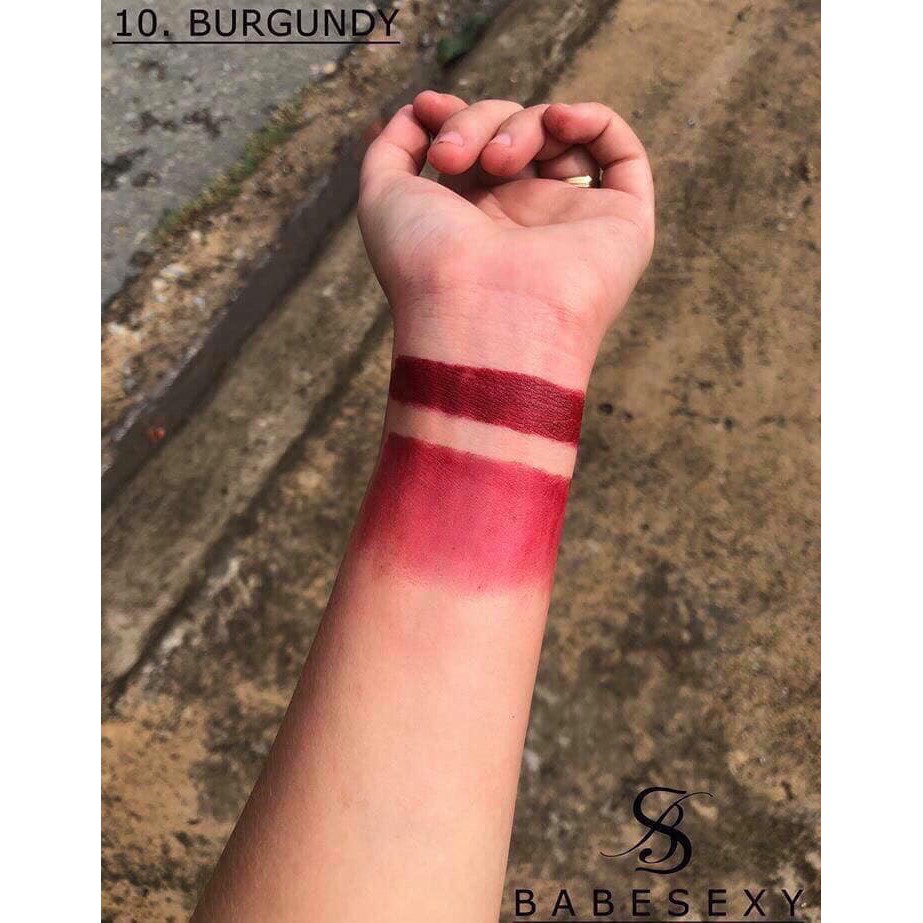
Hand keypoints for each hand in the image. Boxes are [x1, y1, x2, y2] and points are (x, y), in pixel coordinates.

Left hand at [358, 92, 654, 380]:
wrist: (481, 318)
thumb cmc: (426, 267)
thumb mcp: (383, 197)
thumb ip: (391, 147)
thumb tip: (418, 113)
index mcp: (474, 220)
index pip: (475, 145)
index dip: (454, 115)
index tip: (427, 108)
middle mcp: (525, 221)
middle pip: (511, 131)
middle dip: (477, 121)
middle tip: (451, 158)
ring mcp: (572, 220)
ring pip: (558, 134)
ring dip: (521, 125)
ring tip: (496, 162)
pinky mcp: (622, 222)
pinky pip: (621, 152)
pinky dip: (592, 118)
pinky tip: (557, 120)